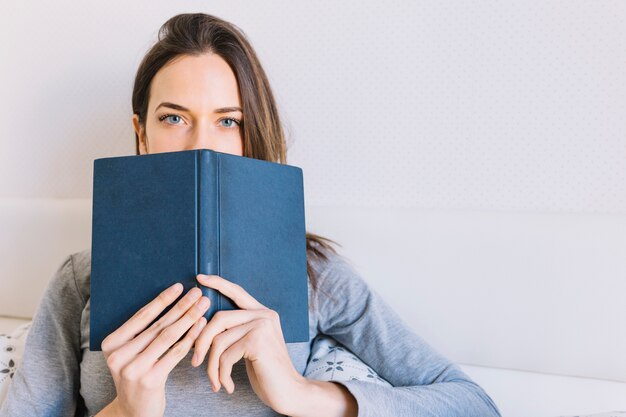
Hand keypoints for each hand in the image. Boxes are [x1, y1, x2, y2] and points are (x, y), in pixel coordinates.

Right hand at [99, 283, 210, 416]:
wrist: (135, 411)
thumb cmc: (138, 375)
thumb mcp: (131, 354)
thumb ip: (143, 333)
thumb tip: (171, 303)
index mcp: (111, 343)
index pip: (141, 316)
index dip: (162, 300)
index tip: (179, 286)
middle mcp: (118, 355)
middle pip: (157, 324)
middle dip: (181, 306)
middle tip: (198, 293)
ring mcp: (133, 368)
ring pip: (168, 336)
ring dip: (189, 318)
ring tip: (203, 305)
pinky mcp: (150, 379)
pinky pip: (175, 353)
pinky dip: (191, 337)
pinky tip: (202, 326)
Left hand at [192, 274, 305, 414]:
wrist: (288, 391)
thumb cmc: (266, 371)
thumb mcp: (250, 345)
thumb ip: (236, 331)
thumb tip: (205, 324)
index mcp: (262, 313)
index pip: (237, 292)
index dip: (217, 283)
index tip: (199, 278)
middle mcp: (264, 315)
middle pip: (218, 319)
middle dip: (201, 342)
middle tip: (195, 362)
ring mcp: (262, 326)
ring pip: (219, 340)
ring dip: (211, 366)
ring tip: (215, 381)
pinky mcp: (258, 341)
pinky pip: (225, 355)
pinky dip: (221, 374)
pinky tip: (226, 385)